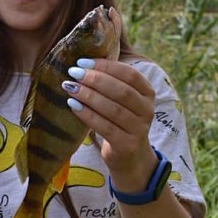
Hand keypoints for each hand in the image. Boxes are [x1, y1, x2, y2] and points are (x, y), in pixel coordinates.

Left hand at [63, 58, 157, 191]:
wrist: (130, 156)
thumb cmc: (120, 121)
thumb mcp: (122, 100)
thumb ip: (110, 82)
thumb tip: (83, 62)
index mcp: (148, 93)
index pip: (129, 74)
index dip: (106, 66)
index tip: (83, 61)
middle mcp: (147, 110)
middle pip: (121, 91)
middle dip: (95, 79)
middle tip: (74, 73)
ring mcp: (139, 129)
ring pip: (113, 109)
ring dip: (89, 96)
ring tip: (70, 87)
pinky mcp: (127, 145)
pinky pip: (105, 127)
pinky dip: (87, 114)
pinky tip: (73, 105)